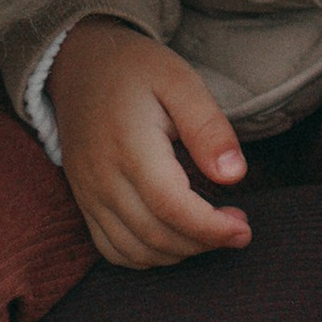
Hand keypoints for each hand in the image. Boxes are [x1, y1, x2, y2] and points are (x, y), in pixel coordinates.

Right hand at [52, 19, 251, 268]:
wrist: (78, 65)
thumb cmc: (135, 70)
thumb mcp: (180, 82)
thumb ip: (208, 127)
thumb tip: (234, 176)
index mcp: (130, 147)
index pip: (171, 207)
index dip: (211, 228)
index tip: (243, 228)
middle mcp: (103, 178)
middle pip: (156, 235)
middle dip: (204, 242)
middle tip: (238, 227)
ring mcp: (89, 194)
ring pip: (135, 251)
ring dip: (179, 253)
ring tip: (209, 232)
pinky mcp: (84, 201)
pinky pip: (112, 249)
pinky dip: (146, 257)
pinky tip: (174, 239)